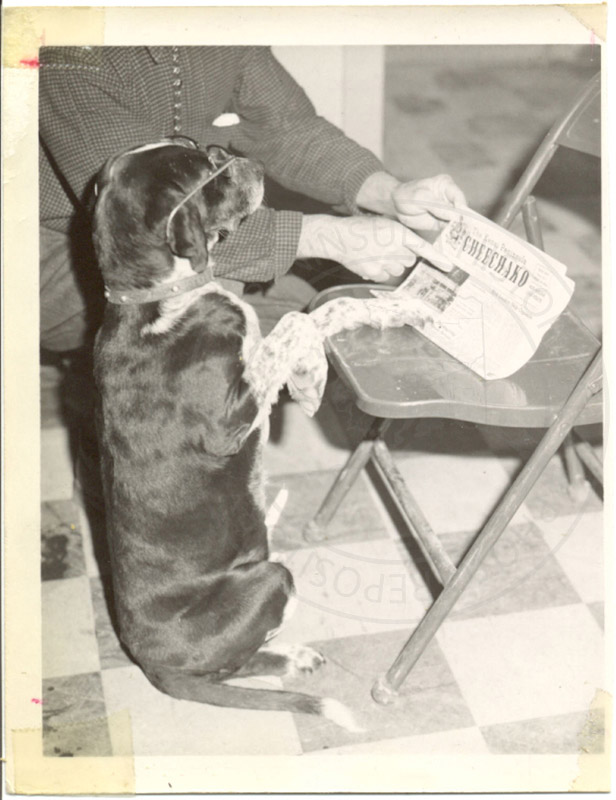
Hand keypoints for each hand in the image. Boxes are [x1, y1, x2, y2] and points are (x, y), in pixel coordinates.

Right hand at [298, 214, 455, 279]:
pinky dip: (379, 271)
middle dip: (403, 256)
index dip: (438, 258)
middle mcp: (394, 248)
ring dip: (391, 264)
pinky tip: (369, 261)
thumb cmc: (361, 229)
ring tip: (376, 253)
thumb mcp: (384, 226)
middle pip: (410, 259)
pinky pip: (385, 276)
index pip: (423, 247)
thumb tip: (410, 254)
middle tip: (388, 248)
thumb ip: (400, 237)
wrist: (338, 236)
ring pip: (398, 269)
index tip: (449, 267)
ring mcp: (384, 261)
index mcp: (398, 232)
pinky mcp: (374, 272)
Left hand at [393, 174, 466, 231]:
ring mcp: (447, 212)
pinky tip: (454, 241)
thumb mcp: (421, 198)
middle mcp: (450, 198)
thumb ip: (438, 206)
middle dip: (463, 221)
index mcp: (446, 185)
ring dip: (459, 230)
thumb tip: (454, 215)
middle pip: (461, 210)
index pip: (459, 197)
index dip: (462, 208)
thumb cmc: (407, 195)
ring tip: (460, 238)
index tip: (461, 218)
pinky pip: (449, 230)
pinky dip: (452, 235)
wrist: (395, 206)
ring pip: (457, 221)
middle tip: (464, 231)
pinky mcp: (442, 223)